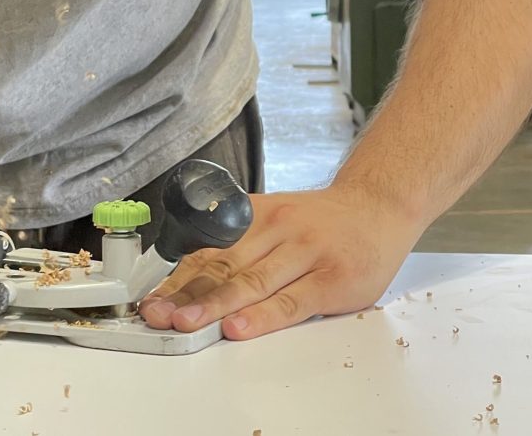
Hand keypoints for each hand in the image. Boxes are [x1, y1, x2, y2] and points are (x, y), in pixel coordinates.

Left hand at [139, 187, 422, 339]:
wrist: (379, 205)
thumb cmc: (324, 222)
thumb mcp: (277, 219)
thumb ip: (242, 245)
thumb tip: (191, 280)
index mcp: (256, 217)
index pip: (208, 251)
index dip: (177, 280)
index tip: (152, 302)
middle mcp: (277, 230)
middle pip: (223, 266)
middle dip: (186, 295)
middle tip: (159, 315)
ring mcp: (305, 253)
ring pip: (252, 282)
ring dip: (215, 305)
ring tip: (188, 323)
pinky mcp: (332, 278)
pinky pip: (292, 300)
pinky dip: (264, 315)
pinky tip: (241, 326)